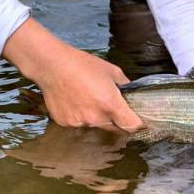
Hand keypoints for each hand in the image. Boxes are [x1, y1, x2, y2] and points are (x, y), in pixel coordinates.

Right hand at [3, 17, 143, 132]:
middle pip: (114, 128)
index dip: (138, 124)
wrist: (53, 65)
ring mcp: (79, 123)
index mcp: (110, 104)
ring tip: (87, 98)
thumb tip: (132, 95)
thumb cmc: (83, 64)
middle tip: (110, 106)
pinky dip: (79, 116)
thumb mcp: (111, 70)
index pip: (131, 125)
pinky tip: (74, 101)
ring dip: (96, 117)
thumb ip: (125, 85)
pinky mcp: (65, 123)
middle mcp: (96, 118)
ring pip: (95, 126)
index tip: (140, 121)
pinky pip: (78, 123)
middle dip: (116, 121)